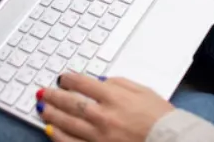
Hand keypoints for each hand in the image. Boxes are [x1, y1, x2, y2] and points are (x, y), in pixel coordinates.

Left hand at [37, 72, 174, 141]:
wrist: (170, 141)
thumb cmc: (161, 117)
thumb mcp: (143, 91)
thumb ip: (120, 83)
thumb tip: (100, 81)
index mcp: (114, 97)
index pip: (83, 83)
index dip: (69, 79)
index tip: (62, 78)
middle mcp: (103, 115)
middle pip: (70, 103)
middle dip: (54, 96)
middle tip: (43, 93)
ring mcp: (98, 136)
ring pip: (67, 123)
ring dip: (52, 115)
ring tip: (42, 109)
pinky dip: (59, 138)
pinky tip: (51, 132)